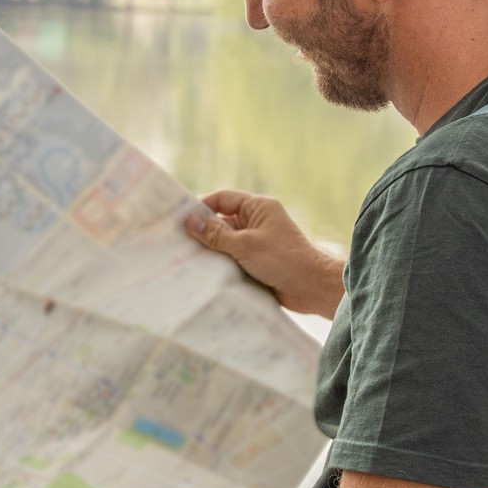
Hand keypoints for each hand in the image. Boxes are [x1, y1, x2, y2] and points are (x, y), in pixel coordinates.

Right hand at [184, 190, 343, 318]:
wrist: (312, 288)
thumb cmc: (283, 260)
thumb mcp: (245, 244)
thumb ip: (216, 234)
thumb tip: (190, 221)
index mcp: (257, 207)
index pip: (222, 199)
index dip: (201, 206)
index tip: (179, 218)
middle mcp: (256, 222)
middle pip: (221, 221)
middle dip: (202, 232)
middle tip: (175, 241)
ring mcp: (257, 242)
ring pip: (225, 243)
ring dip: (210, 251)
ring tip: (184, 259)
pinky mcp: (257, 262)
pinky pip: (232, 259)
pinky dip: (220, 265)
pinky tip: (202, 273)